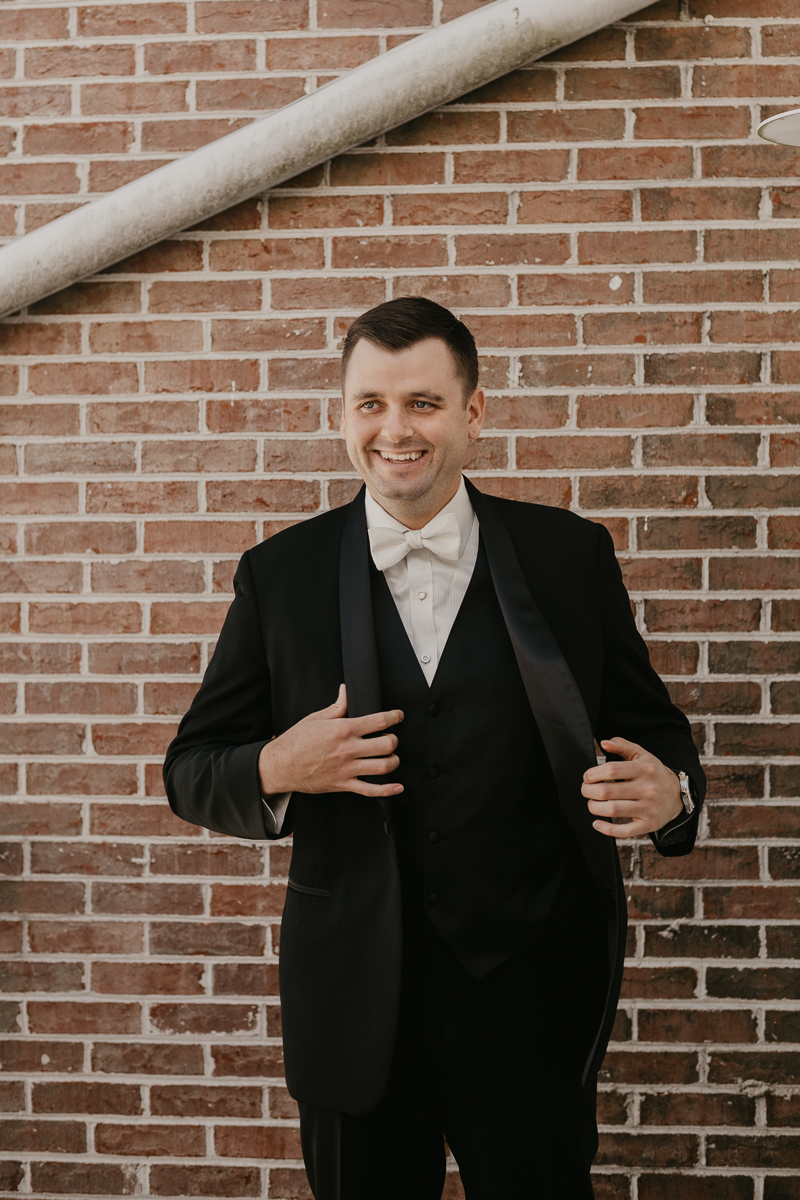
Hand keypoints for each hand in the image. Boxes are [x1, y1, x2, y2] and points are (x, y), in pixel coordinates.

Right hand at [258, 684, 403, 798]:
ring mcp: (347, 769)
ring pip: (383, 767)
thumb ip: (337, 706)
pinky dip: (387, 790)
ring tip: (390, 757)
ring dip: (393, 761)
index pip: (378, 721)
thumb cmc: (296, 740)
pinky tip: (397, 787)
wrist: (280, 765)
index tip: (399, 716)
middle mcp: (348, 749)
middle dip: (394, 740)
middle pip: (387, 744)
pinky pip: (371, 790)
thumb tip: (346, 690)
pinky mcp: (343, 785)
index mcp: (343, 729)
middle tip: (390, 738)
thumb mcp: (315, 718)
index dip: (394, 717)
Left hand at [582, 737, 682, 839]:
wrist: (677, 795)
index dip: (593, 774)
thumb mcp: (641, 755)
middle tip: (586, 790)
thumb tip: (604, 743)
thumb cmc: (654, 773)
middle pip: (607, 791)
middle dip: (588, 791)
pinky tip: (597, 824)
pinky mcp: (649, 824)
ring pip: (613, 810)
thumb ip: (622, 746)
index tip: (588, 777)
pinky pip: (625, 831)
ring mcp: (649, 808)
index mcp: (644, 769)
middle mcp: (648, 789)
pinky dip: (607, 829)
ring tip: (592, 804)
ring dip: (594, 808)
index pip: (611, 770)